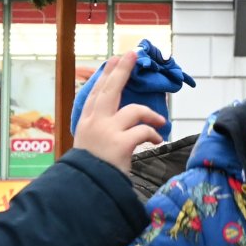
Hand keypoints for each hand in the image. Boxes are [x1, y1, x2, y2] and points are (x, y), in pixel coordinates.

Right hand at [72, 52, 166, 172]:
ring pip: (133, 110)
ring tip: (160, 121)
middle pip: (110, 90)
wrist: (86, 190)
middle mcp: (94, 123)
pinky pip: (143, 130)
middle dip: (122, 70)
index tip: (114, 60)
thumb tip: (116, 119)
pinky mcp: (120, 144)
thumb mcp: (89, 146)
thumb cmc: (90, 171)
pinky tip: (156, 140)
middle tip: (132, 54)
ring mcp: (106, 132)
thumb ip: (100, 131)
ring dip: (150, 114)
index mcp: (86, 123)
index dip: (106, 75)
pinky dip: (153, 134)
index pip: (96, 93)